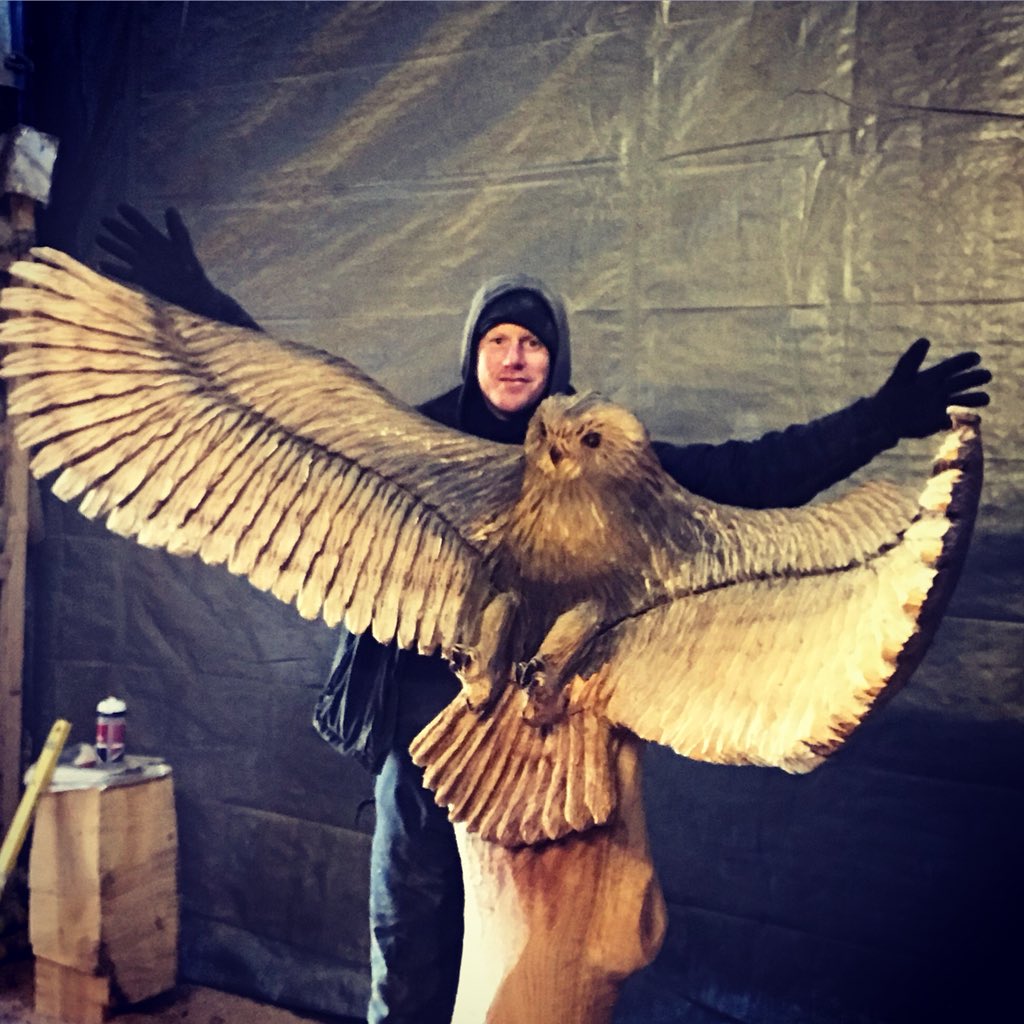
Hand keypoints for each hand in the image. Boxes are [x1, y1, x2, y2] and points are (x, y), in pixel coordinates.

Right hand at [96, 204, 258, 328]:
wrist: (194, 292)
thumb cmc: (192, 269)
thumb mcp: (183, 247)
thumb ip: (176, 230)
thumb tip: (170, 209)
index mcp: (157, 239)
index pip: (141, 223)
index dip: (131, 215)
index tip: (121, 206)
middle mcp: (147, 249)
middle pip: (128, 236)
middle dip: (116, 228)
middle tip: (104, 220)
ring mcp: (142, 263)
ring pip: (122, 252)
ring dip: (111, 245)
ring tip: (98, 237)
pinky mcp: (141, 278)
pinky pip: (124, 272)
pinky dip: (113, 269)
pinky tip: (101, 263)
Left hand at [874, 338, 990, 438]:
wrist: (884, 415)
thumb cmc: (893, 392)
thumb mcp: (902, 374)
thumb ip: (913, 358)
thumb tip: (925, 340)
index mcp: (933, 376)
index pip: (952, 366)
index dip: (964, 360)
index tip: (976, 356)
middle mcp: (940, 390)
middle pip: (962, 382)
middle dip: (976, 378)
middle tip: (987, 375)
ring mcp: (940, 406)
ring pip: (963, 401)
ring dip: (974, 399)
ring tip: (986, 398)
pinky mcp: (936, 422)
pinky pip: (950, 421)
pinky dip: (956, 420)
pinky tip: (959, 419)